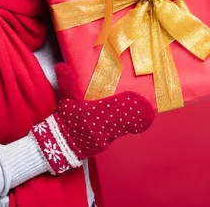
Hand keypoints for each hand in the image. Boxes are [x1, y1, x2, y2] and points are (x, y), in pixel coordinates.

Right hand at [30, 63, 154, 174]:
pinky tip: (137, 123)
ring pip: (123, 129)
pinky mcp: (105, 144)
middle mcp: (99, 127)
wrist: (61, 144)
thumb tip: (61, 65)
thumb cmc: (65, 119)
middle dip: (135, 115)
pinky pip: (119, 135)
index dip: (125, 103)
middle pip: (121, 121)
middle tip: (148, 107)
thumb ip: (66, 83)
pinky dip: (128, 128)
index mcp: (90, 113)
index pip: (109, 107)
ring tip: (147, 114)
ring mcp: (103, 137)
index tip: (137, 97)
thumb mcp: (65, 100)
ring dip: (134, 122)